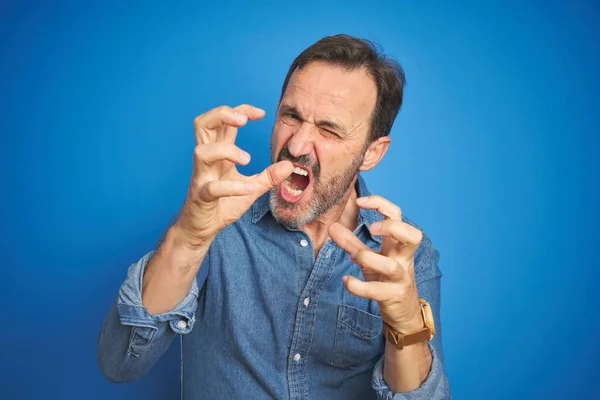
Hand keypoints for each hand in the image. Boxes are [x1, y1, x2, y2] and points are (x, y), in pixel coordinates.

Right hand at [176, 105, 293, 247]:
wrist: (202, 229)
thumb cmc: (222, 204)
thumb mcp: (251, 188)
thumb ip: (269, 176)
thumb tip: (290, 165)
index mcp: (218, 153)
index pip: (223, 121)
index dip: (240, 111)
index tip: (261, 113)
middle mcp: (207, 160)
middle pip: (202, 124)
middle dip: (221, 114)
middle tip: (243, 120)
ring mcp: (202, 177)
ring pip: (202, 152)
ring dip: (226, 151)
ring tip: (247, 160)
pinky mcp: (201, 197)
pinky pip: (212, 188)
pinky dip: (232, 187)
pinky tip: (248, 189)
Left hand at [328, 195, 423, 331]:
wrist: (403, 313)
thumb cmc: (386, 280)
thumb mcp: (369, 258)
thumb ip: (351, 242)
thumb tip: (332, 227)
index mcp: (397, 245)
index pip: (397, 216)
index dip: (381, 204)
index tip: (360, 201)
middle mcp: (403, 259)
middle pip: (413, 236)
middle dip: (392, 228)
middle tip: (372, 229)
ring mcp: (400, 278)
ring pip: (390, 266)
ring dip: (368, 258)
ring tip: (354, 257)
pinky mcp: (392, 296)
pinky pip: (376, 291)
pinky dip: (358, 286)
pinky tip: (347, 281)